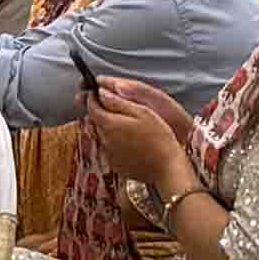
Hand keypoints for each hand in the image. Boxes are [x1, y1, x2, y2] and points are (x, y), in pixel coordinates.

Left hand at [85, 75, 194, 192]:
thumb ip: (119, 101)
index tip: (95, 92)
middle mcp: (105, 140)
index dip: (92, 98)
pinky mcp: (116, 165)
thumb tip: (101, 92)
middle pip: (97, 121)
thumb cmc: (158, 137)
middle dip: (102, 112)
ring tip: (128, 125)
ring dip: (111, 128)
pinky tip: (132, 142)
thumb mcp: (142, 112)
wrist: (166, 168)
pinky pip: (111, 149)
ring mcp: (109, 154)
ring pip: (104, 135)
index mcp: (110, 124)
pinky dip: (117, 142)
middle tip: (115, 106)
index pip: (92, 107)